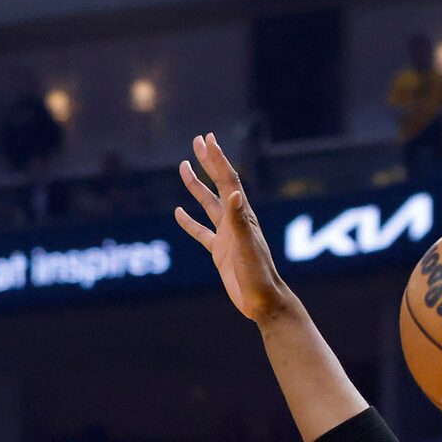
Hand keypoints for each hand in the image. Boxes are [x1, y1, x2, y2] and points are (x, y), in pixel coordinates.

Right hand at [172, 134, 290, 325]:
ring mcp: (227, 235)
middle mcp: (235, 221)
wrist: (263, 302)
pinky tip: (178, 212)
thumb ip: (239, 221)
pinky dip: (189, 222)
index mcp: (242, 216)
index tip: (207, 139)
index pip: (228, 180)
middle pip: (219, 184)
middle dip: (208, 162)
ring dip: (196, 186)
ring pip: (208, 204)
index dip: (217, 159)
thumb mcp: (247, 247)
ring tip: (183, 166)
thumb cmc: (258, 276)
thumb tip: (232, 193)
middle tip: (197, 139)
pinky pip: (201, 232)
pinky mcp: (220, 252)